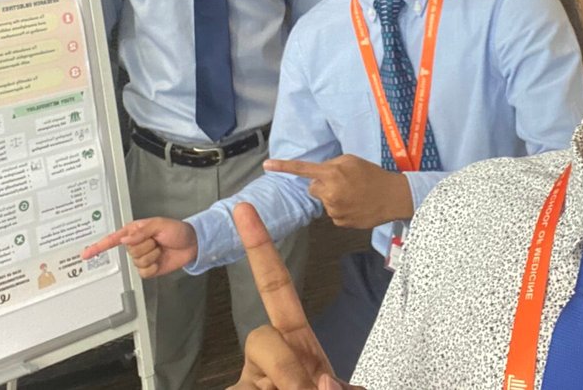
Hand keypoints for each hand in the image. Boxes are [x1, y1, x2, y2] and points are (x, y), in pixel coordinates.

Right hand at [80, 217, 197, 278]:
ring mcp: (141, 258)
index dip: (98, 246)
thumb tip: (126, 239)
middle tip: (157, 240)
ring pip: (137, 262)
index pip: (113, 239)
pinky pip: (144, 272)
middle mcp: (135, 245)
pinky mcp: (149, 269)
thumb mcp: (159, 224)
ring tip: (160, 249)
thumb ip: (141, 231)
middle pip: (130, 251)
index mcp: (134, 232)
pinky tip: (159, 260)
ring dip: (152, 255)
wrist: (191, 244)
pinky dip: (153, 266)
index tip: (85, 253)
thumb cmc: (176, 230)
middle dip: (146, 246)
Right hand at [229, 203, 355, 389]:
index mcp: (300, 348)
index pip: (277, 290)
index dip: (261, 251)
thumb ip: (337, 388)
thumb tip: (323, 384)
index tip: (245, 210)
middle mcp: (272, 362)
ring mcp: (251, 381)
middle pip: (262, 338)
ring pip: (259, 367)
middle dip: (284, 366)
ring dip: (286, 384)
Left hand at [264, 155, 412, 229]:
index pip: (303, 169)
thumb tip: (319, 175)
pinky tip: (355, 205)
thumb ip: (331, 165)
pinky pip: (333, 213)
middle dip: (323, 185)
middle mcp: (330, 193)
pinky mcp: (340, 222)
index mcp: (332, 173)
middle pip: (313, 188)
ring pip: (324, 201)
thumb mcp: (352, 161)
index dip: (283, 166)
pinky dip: (341, 209)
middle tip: (344, 183)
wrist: (393, 197)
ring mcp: (334, 210)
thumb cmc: (373, 175)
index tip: (266, 165)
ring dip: (333, 197)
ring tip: (354, 194)